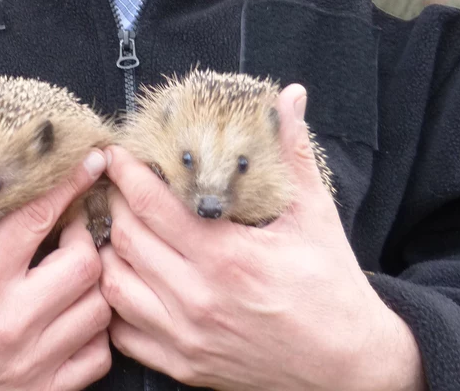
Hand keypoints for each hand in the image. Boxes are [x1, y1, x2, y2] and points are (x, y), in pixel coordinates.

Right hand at [0, 150, 112, 390]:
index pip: (36, 219)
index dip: (68, 184)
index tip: (88, 161)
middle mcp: (11, 321)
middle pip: (83, 263)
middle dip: (85, 235)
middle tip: (74, 225)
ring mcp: (31, 360)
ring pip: (98, 309)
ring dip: (94, 283)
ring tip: (76, 268)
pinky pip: (98, 357)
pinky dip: (95, 334)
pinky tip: (75, 316)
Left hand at [100, 85, 425, 390]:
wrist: (351, 367)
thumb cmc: (333, 288)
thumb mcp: (316, 214)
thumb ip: (294, 151)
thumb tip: (290, 96)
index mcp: (228, 257)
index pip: (151, 205)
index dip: (126, 173)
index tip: (116, 154)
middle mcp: (199, 298)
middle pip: (125, 238)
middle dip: (113, 202)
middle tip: (116, 183)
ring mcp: (187, 337)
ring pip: (114, 285)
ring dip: (108, 251)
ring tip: (116, 226)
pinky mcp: (183, 366)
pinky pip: (123, 332)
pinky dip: (115, 303)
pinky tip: (127, 277)